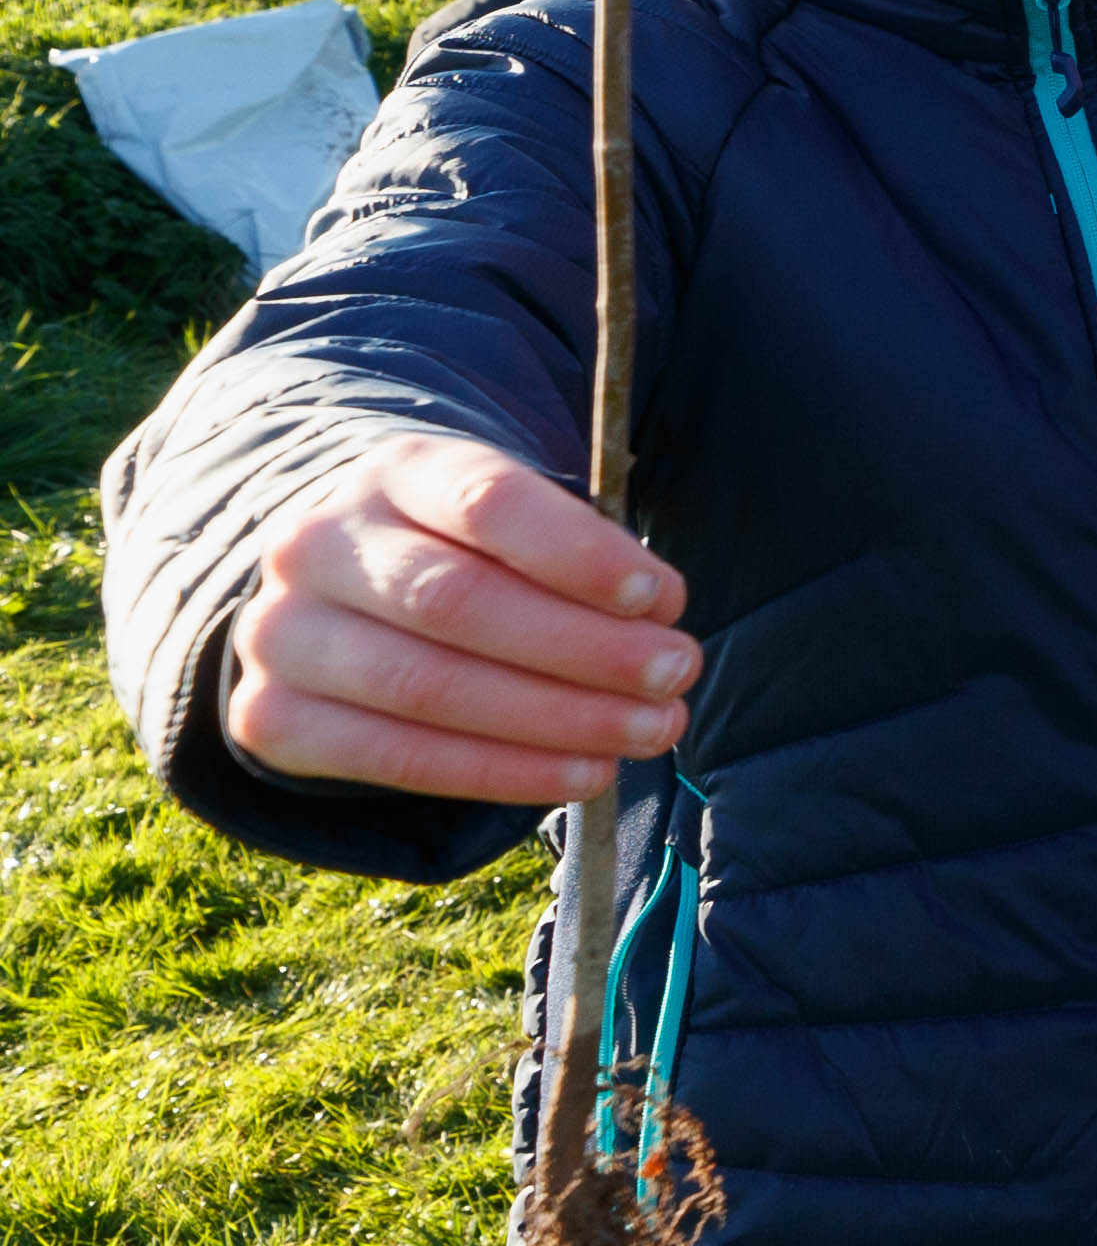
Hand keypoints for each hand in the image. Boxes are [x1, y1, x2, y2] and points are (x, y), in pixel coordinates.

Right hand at [221, 431, 699, 804]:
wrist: (334, 590)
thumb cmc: (461, 548)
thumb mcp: (513, 519)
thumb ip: (578, 554)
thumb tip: (655, 622)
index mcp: (392, 472)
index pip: (486, 502)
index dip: (578, 553)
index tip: (661, 597)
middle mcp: (316, 545)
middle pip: (458, 601)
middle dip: (585, 647)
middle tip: (675, 673)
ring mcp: (282, 635)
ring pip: (427, 687)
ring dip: (557, 718)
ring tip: (649, 730)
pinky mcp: (272, 718)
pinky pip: (398, 760)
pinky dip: (504, 773)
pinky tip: (585, 774)